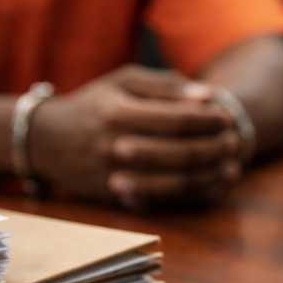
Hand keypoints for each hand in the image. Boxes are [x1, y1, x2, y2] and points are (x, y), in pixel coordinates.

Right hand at [28, 65, 241, 207]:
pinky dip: (194, 194)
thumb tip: (206, 94)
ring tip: (232, 165)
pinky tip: (213, 185)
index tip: (228, 115)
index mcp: (117, 113)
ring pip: (175, 181)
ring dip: (209, 175)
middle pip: (178, 152)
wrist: (47, 141)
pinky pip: (165, 200)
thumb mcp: (122, 82)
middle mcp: (115, 147)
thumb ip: (163, 85)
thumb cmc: (94, 105)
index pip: (174, 119)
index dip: (207, 118)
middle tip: (235, 140)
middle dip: (213, 147)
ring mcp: (116, 177)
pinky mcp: (118, 198)